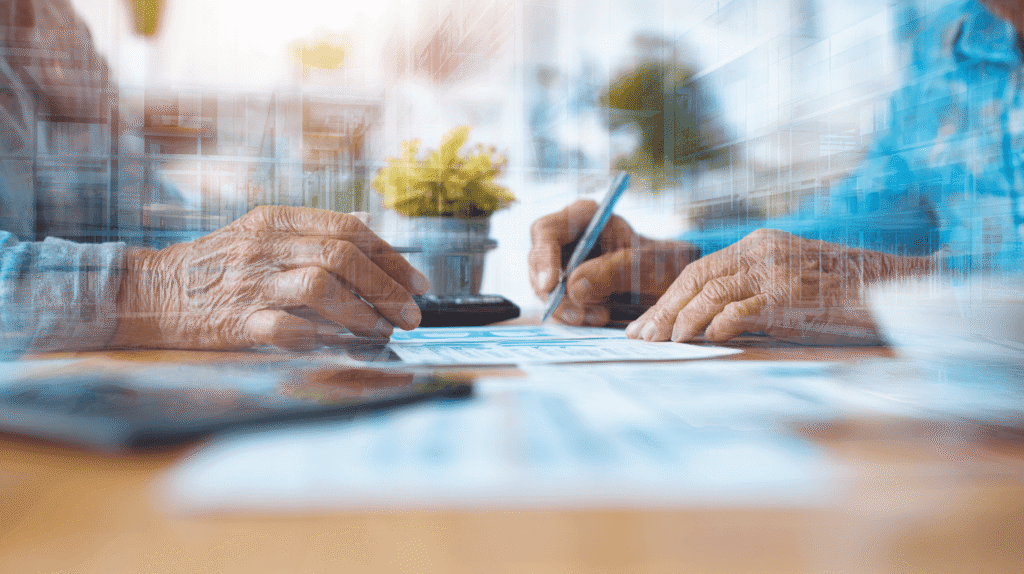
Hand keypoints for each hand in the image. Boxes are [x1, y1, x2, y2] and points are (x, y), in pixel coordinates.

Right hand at [110, 206, 429, 350]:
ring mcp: (249, 284)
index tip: (418, 283)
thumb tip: (367, 230)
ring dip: (362, 312)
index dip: (391, 257)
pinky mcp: (234, 324)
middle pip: (342, 256)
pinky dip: (318, 338)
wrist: (149, 292)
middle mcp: (265, 247)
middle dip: (387, 287)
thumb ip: (310, 232)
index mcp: (275, 221)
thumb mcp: (259, 234)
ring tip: (382, 331)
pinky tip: (337, 345)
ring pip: (321, 287)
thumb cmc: (214, 266)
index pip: (348, 229)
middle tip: (410, 314)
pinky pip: (286, 328)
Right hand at [528, 199, 700, 325]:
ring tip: (600, 317)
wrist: (665, 279)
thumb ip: (613, 272)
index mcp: (583, 216)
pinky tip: (598, 318)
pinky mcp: (564, 285)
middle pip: (538, 263)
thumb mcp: (644, 266)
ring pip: (544, 287)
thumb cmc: (659, 262)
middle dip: (554, 293)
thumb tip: (574, 287)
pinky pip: (555, 302)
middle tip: (578, 315)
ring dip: (566, 308)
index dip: (543, 257)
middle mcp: (567, 236)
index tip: (551, 286)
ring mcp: (563, 261)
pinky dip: (572, 316)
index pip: (546, 231)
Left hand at [625, 229, 933, 344]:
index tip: (644, 325)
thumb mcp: (788, 286)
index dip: (667, 299)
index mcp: (757, 246)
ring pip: (712, 292)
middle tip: (640, 337)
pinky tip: (704, 339)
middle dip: (663, 310)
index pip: (698, 271)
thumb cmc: (839, 295)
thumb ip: (750, 296)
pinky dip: (720, 323)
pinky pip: (744, 307)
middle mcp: (761, 251)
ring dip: (682, 320)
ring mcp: (776, 270)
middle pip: (695, 278)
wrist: (894, 288)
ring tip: (665, 343)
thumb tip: (706, 326)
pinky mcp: (791, 294)